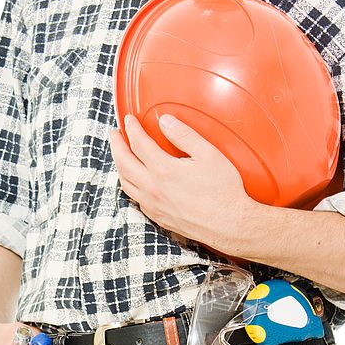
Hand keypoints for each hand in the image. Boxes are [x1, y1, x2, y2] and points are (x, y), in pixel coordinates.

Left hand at [109, 113, 257, 252]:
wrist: (229, 224)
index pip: (138, 143)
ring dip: (119, 165)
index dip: (131, 128)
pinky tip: (135, 179)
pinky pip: (135, 198)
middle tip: (115, 133)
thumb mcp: (208, 154)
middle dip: (116, 145)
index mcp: (164, 170)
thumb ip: (184, 135)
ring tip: (121, 154)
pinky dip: (129, 184)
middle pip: (124, 162)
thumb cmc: (223, 191)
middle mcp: (153, 188)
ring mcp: (153, 205)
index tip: (129, 120)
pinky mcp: (157, 217)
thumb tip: (165, 121)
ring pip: (125, 182)